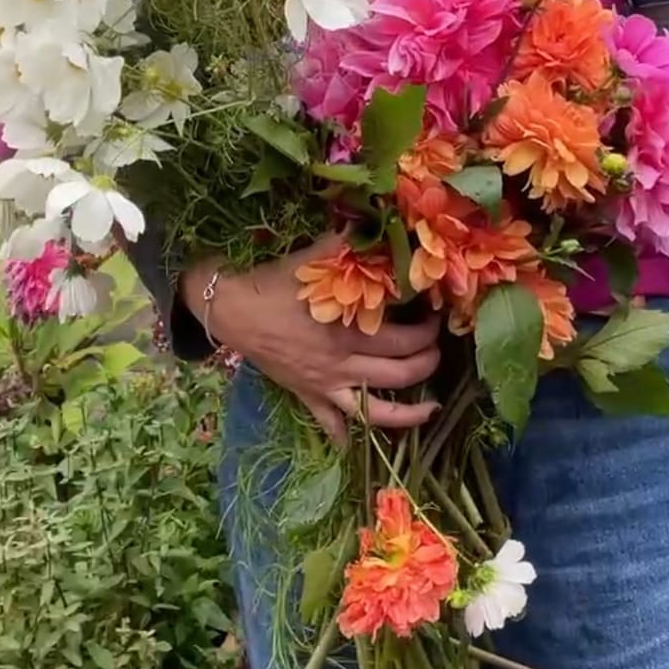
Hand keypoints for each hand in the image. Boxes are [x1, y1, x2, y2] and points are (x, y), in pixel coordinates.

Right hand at [181, 237, 441, 442]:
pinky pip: (329, 424)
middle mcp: (343, 365)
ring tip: (432, 409)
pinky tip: (357, 448)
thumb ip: (349, 243)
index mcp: (350, 332)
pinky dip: (345, 438)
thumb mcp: (314, 259)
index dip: (428, 330)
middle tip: (438, 348)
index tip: (438, 316)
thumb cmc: (274, 283)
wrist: (230, 309)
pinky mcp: (306, 395)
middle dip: (427, 362)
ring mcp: (325, 385)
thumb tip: (377, 220)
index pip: (405, 339)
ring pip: (375, 411)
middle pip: (400, 373)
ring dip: (408, 413)